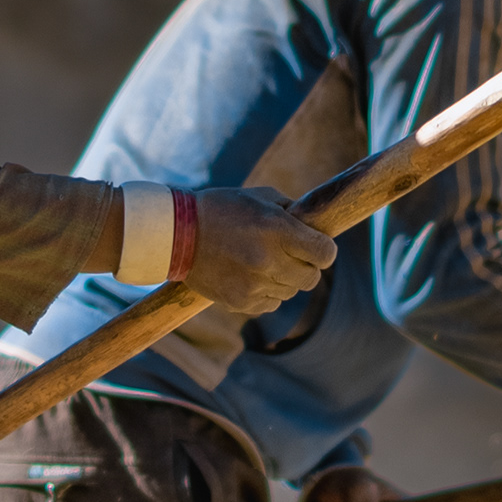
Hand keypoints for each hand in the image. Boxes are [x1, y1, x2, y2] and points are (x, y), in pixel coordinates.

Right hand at [182, 185, 335, 318]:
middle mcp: (269, 259)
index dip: (324, 250)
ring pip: (290, 292)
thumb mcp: (259, 197)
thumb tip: (314, 225)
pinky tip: (250, 276)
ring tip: (263, 263)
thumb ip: (290, 211)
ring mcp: (254, 284)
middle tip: (291, 256)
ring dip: (284, 280)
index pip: (325, 253)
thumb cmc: (220, 209)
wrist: (176, 235)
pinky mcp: (240, 302)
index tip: (315, 246)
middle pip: (311, 278)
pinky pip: (271, 304)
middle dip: (306, 267)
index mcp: (277, 229)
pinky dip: (267, 293)